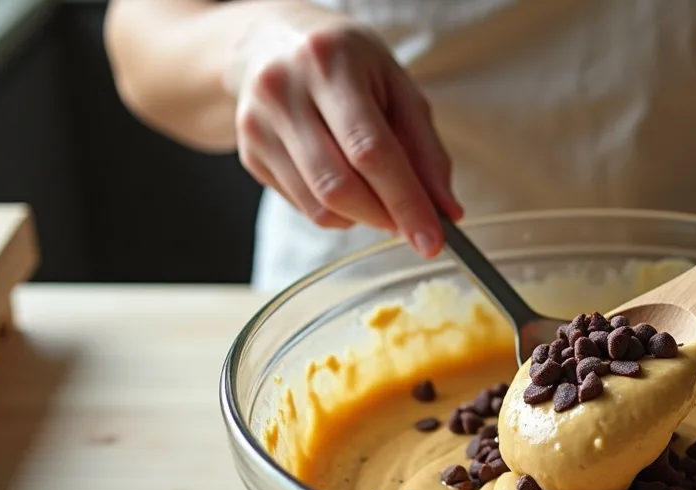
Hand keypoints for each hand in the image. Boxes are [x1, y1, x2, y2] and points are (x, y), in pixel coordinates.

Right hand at [230, 10, 460, 255]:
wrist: (273, 42)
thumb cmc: (347, 63)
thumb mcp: (397, 86)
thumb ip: (426, 150)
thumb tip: (446, 211)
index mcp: (328, 64)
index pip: (370, 150)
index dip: (405, 202)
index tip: (432, 240)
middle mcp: (283, 92)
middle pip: (339, 186)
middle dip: (384, 218)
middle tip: (411, 225)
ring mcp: (258, 126)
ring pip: (319, 206)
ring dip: (363, 218)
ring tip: (380, 196)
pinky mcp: (249, 155)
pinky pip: (303, 207)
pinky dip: (337, 212)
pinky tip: (347, 184)